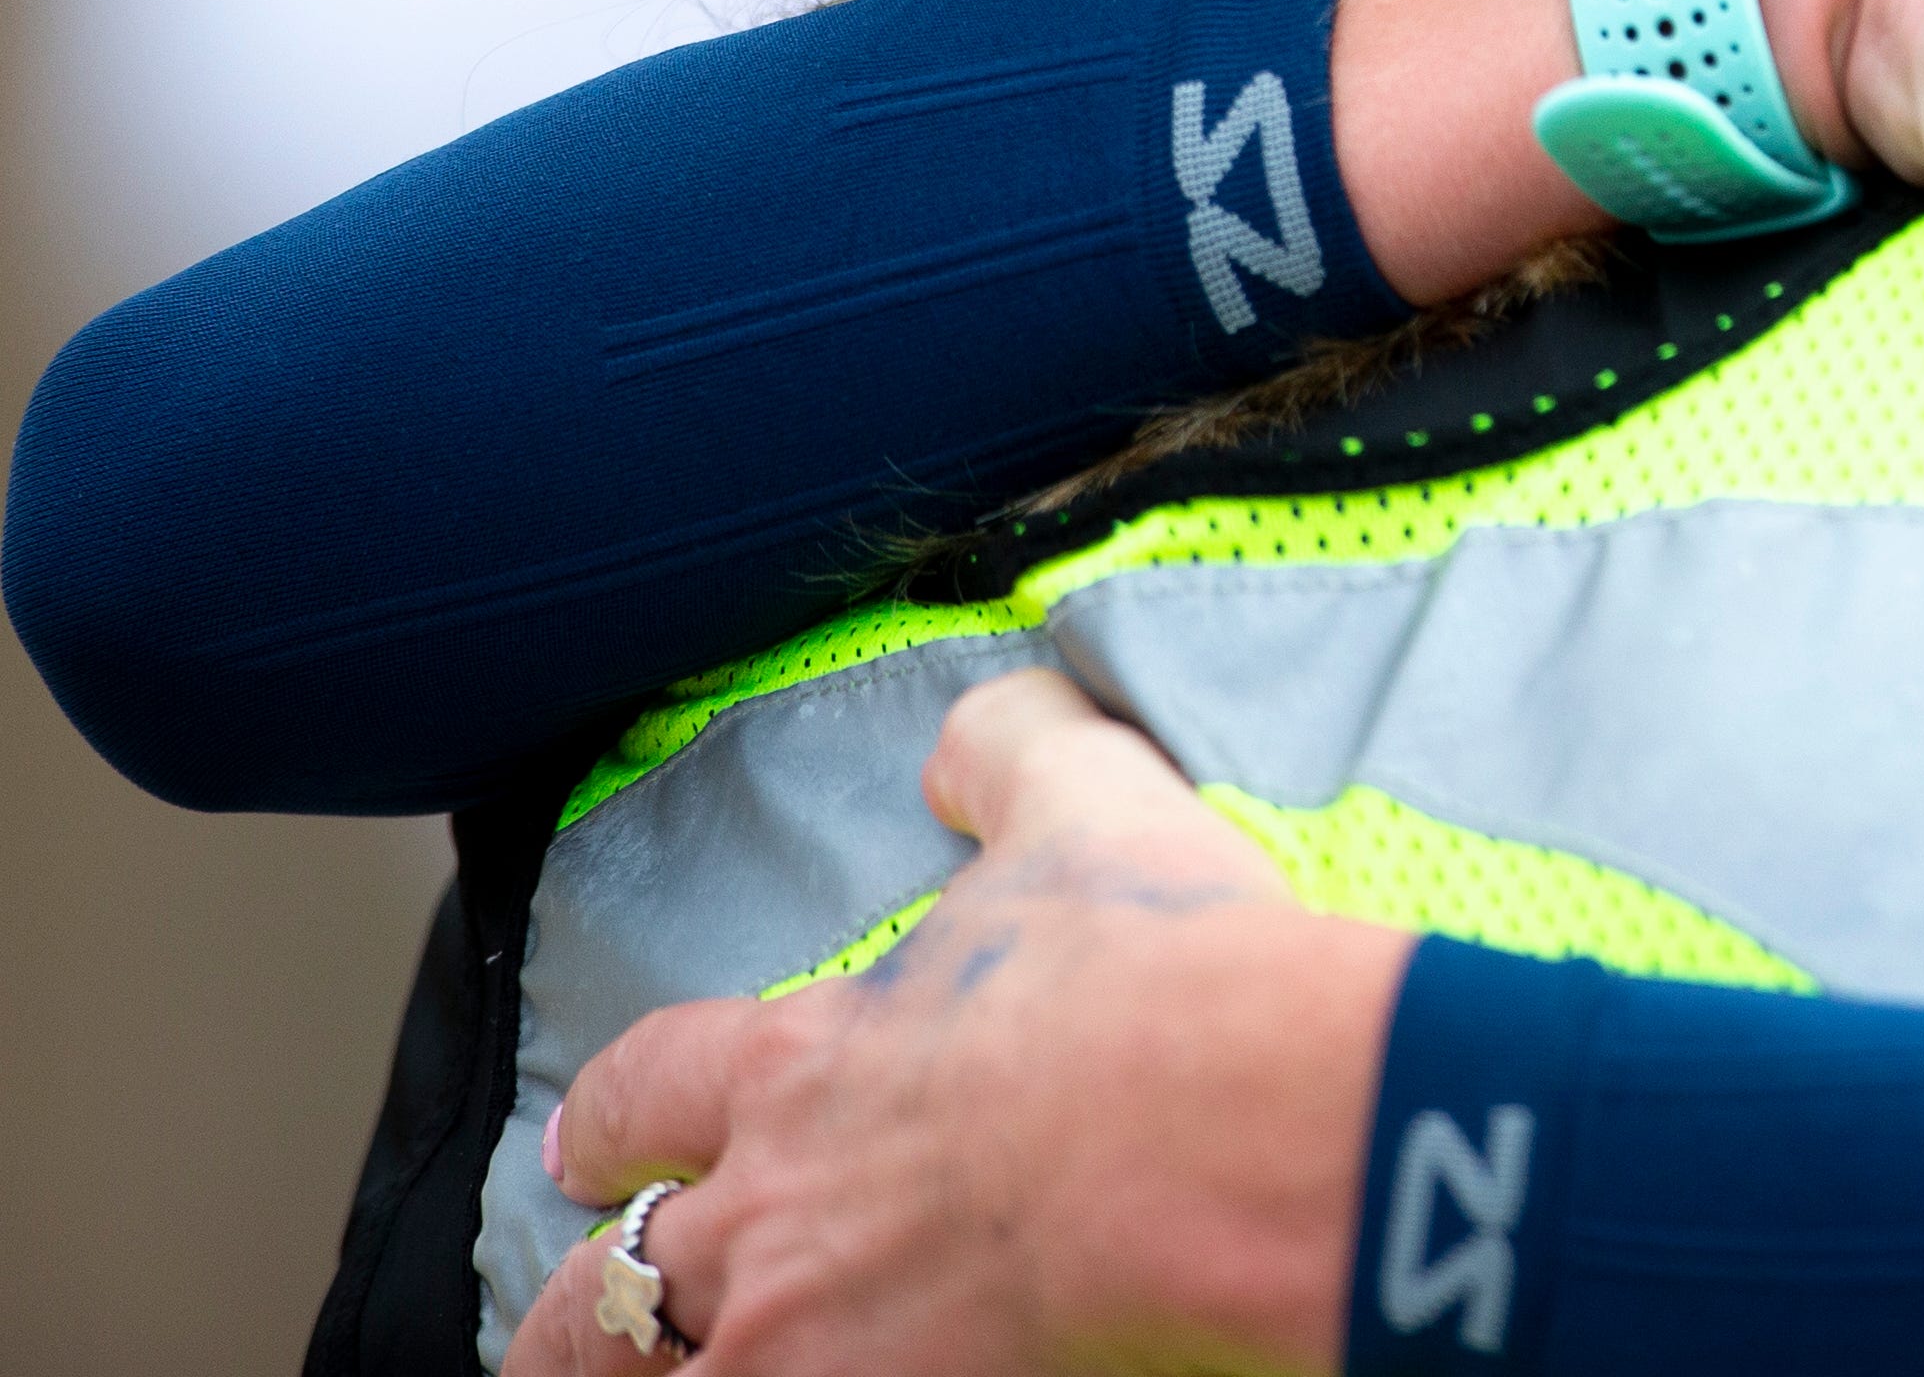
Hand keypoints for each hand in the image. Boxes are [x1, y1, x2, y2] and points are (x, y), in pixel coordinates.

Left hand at [514, 672, 1392, 1376]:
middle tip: (566, 1324)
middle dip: (577, 1310)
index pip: (653, 1085)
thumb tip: (968, 740)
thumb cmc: (1156, 973)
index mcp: (806, 1060)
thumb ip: (1012, 755)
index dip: (610, 1112)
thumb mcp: (1089, 808)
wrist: (1224, 1125)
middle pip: (611, 1285)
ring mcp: (802, 1338)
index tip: (584, 1137)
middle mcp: (771, 1211)